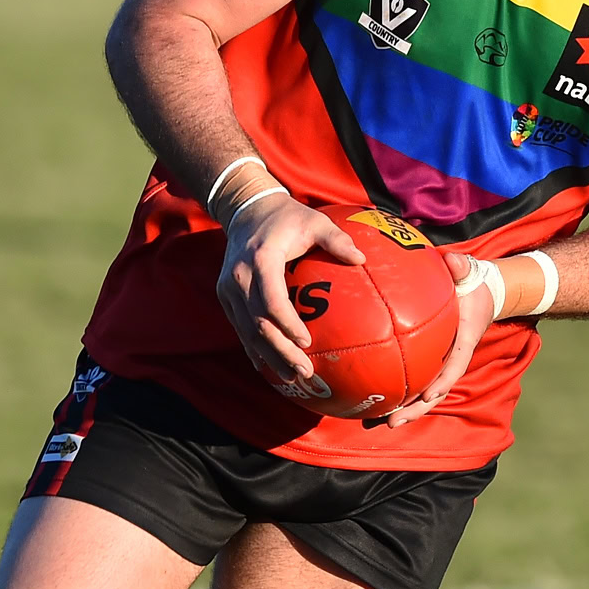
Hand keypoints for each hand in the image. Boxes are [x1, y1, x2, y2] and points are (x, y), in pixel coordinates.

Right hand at [219, 192, 362, 389]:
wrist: (246, 210)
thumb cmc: (287, 218)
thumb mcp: (315, 221)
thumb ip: (337, 239)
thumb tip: (362, 258)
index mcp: (261, 259)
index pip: (271, 299)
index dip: (287, 324)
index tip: (307, 342)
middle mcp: (239, 276)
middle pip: (257, 324)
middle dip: (280, 352)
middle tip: (305, 372)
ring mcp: (228, 288)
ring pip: (246, 331)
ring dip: (268, 357)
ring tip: (292, 379)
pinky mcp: (225, 296)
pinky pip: (240, 328)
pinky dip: (254, 349)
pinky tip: (269, 367)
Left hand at [382, 250, 498, 428]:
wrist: (481, 291)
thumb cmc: (473, 282)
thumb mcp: (470, 271)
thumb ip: (461, 266)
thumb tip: (451, 259)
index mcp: (464, 339)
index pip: (455, 364)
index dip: (443, 382)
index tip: (429, 397)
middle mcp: (453, 355)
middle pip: (437, 390)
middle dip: (417, 409)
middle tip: (393, 423)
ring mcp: (442, 360)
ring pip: (425, 390)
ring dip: (406, 408)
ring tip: (383, 422)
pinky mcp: (432, 358)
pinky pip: (416, 377)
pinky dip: (400, 389)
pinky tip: (378, 399)